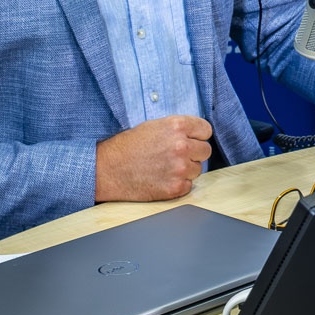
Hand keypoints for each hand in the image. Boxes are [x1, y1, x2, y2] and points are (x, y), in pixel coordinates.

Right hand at [95, 115, 212, 201]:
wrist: (108, 170)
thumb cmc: (128, 147)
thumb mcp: (154, 126)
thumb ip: (179, 129)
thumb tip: (196, 135)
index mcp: (177, 126)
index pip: (206, 130)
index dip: (197, 136)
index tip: (190, 140)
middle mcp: (181, 146)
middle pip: (205, 151)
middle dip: (194, 154)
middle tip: (176, 156)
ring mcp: (179, 168)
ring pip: (198, 169)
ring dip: (186, 170)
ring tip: (165, 168)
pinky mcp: (175, 187)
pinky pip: (189, 185)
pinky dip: (178, 184)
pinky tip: (162, 179)